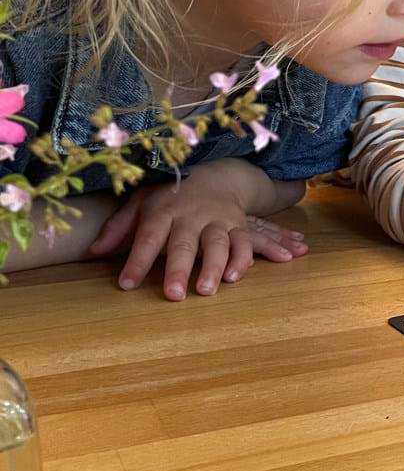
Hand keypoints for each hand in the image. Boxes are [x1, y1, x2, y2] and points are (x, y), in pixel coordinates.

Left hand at [88, 166, 307, 299]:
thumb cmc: (171, 195)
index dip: (137, 261)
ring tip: (206, 290)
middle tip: (173, 295)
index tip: (126, 285)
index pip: (148, 237)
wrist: (216, 175)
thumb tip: (92, 252)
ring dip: (213, 267)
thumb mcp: (141, 202)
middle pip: (184, 244)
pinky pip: (244, 243)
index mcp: (163, 210)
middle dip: (179, 270)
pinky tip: (233, 278)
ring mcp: (217, 220)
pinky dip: (241, 260)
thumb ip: (118, 227)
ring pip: (217, 244)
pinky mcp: (238, 226)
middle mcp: (191, 215)